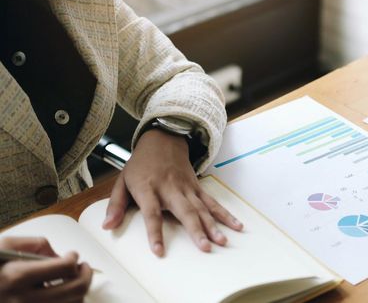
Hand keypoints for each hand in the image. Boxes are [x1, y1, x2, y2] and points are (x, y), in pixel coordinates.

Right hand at [0, 237, 92, 302]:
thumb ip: (36, 245)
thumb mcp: (5, 246)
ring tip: (73, 282)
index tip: (72, 256)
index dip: (74, 259)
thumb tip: (57, 254)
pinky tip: (62, 295)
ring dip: (78, 292)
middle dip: (85, 275)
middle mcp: (24, 300)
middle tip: (83, 268)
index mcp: (17, 277)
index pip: (64, 267)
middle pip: (75, 289)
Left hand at [102, 129, 242, 256]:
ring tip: (222, 241)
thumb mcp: (122, 181)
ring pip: (202, 208)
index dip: (155, 232)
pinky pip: (213, 202)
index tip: (159, 251)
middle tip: (205, 247)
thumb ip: (115, 205)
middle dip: (196, 230)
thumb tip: (107, 227)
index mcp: (149, 189)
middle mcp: (170, 189)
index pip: (152, 213)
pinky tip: (236, 225)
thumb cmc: (140, 164)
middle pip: (185, 211)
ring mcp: (187, 188)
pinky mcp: (198, 188)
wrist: (163, 139)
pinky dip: (225, 214)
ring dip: (213, 225)